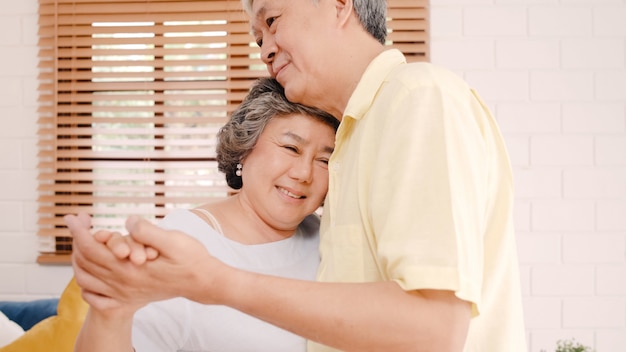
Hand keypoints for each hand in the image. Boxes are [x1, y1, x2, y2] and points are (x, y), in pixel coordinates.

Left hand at [66, 213, 228, 307]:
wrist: (204, 282)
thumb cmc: (192, 259)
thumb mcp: (173, 240)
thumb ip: (148, 231)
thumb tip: (129, 222)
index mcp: (130, 269)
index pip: (92, 248)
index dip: (79, 231)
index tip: (73, 217)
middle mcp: (123, 284)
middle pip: (85, 262)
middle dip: (77, 240)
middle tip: (77, 223)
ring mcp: (125, 293)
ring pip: (87, 278)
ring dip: (78, 259)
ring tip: (81, 242)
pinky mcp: (130, 297)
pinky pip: (96, 296)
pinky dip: (86, 284)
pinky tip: (89, 273)